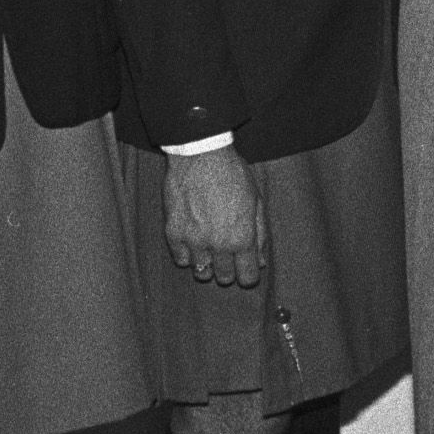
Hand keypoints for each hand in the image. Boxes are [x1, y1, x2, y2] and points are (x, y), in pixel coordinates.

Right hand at [164, 146, 266, 287]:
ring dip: (208, 263)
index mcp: (242, 238)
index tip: (246, 267)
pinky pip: (181, 259)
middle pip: (224, 277)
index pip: (247, 277)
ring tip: (210, 246)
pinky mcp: (173, 233)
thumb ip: (259, 234)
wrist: (200, 155)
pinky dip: (188, 255)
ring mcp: (193, 241)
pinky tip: (194, 241)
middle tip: (228, 253)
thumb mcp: (256, 202)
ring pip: (201, 272)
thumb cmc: (233, 174)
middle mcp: (218, 245)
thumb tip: (260, 262)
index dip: (249, 274)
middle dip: (229, 269)